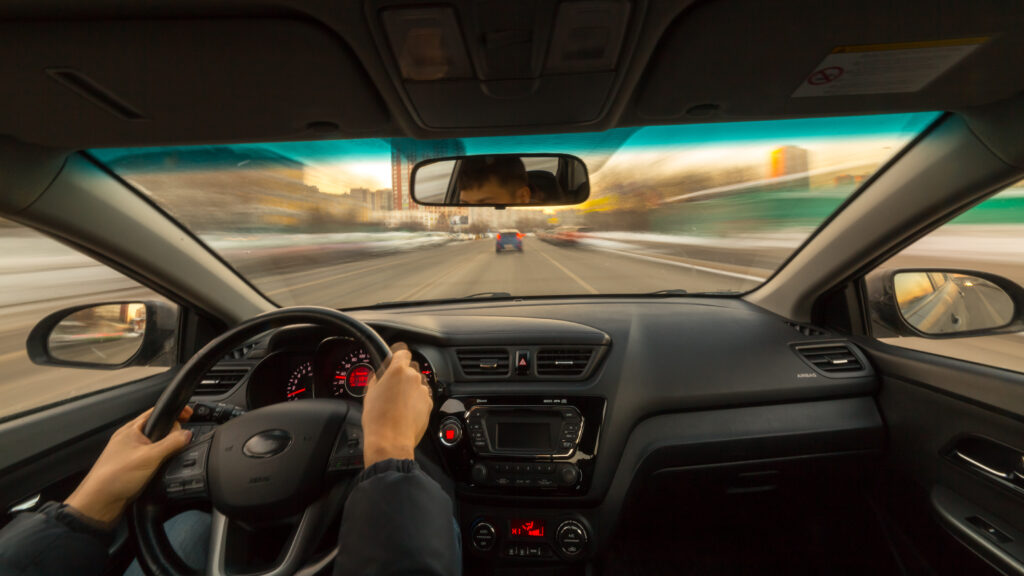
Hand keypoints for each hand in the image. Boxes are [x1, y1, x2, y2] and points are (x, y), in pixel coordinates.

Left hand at [64, 406, 192, 525]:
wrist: (100, 503)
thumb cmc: (115, 477)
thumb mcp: (150, 457)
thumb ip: (171, 443)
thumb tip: (187, 434)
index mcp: (131, 430)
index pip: (156, 412)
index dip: (174, 412)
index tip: (189, 414)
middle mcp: (129, 439)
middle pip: (158, 428)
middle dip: (172, 433)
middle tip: (180, 442)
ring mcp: (129, 453)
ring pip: (155, 444)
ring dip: (165, 448)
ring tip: (171, 456)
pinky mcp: (131, 467)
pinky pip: (151, 457)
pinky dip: (160, 459)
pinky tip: (162, 467)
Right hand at [361, 342, 432, 466]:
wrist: (390, 440)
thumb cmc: (378, 419)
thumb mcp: (369, 393)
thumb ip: (377, 378)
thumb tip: (378, 376)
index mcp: (398, 370)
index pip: (403, 352)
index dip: (398, 355)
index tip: (395, 358)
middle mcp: (414, 378)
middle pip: (411, 369)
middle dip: (403, 375)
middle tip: (392, 388)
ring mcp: (423, 391)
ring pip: (418, 384)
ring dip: (410, 389)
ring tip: (398, 403)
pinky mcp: (429, 404)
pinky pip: (422, 397)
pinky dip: (416, 401)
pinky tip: (406, 411)